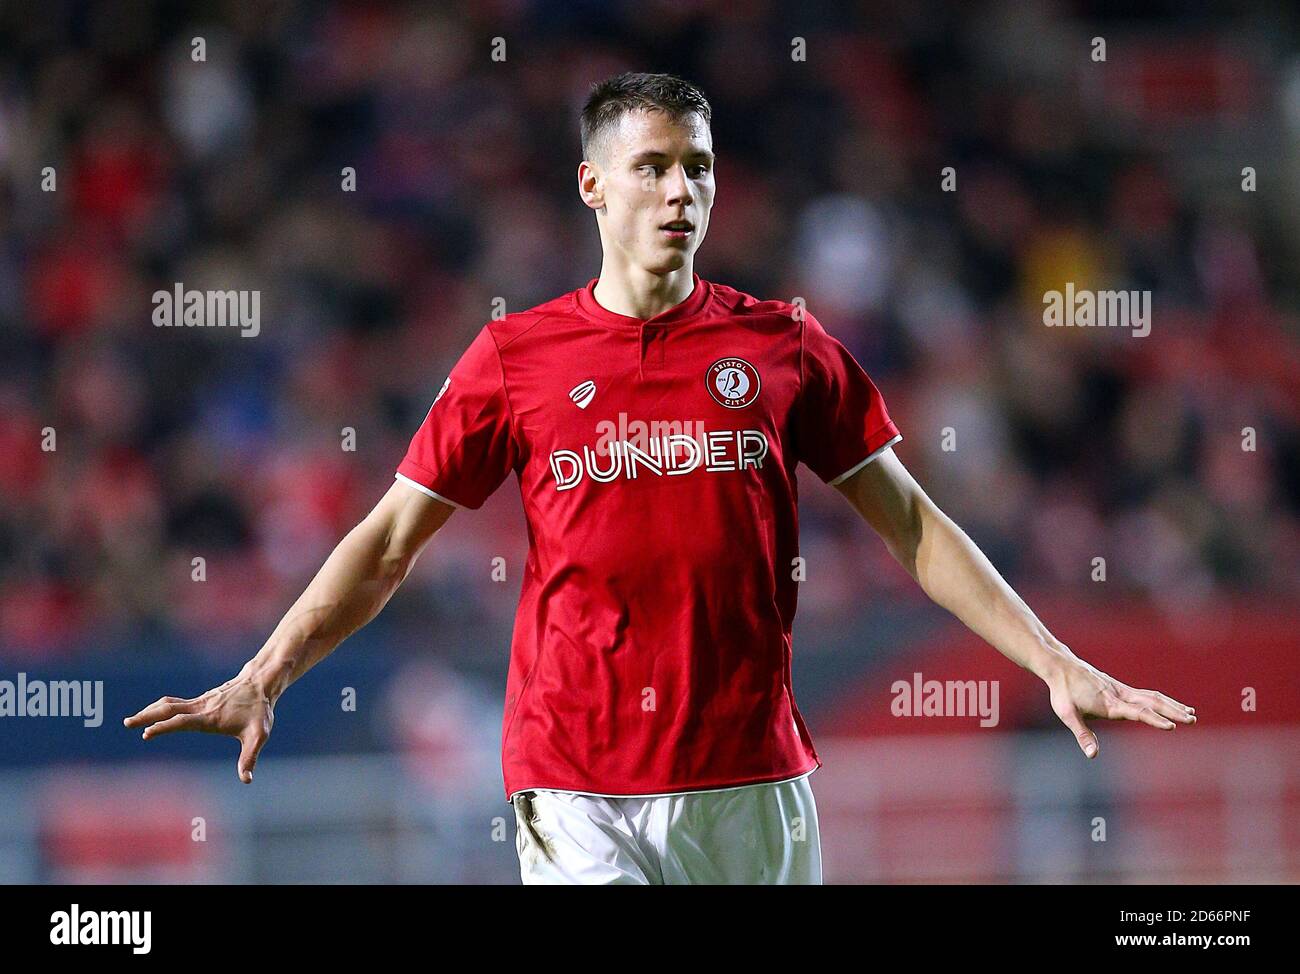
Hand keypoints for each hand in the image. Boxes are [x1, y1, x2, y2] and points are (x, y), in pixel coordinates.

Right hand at [124, 673, 274, 782]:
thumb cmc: (259, 711)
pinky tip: (154, 713)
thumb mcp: (259, 735)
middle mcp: (201, 707)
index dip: (165, 727)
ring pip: (169, 704)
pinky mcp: (201, 700)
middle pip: (168, 709)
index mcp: (210, 717)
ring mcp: (200, 702)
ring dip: (150, 711)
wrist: (261, 684)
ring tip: (132, 720)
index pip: (182, 722)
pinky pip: (175, 703)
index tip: (146, 734)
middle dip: (147, 716)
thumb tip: (246, 780)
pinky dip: (161, 708)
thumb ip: (250, 757)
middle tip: (127, 723)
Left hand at [1045, 653, 1195, 758]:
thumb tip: (1093, 755)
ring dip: (1172, 704)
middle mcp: (1120, 695)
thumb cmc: (1063, 693)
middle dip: (1172, 711)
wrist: (1061, 667)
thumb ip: (1082, 735)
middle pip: (1152, 702)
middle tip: (1192, 720)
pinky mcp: (1120, 687)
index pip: (1137, 712)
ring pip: (1152, 696)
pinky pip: (1146, 693)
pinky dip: (1161, 699)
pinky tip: (1170, 704)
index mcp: (1110, 703)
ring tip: (1191, 713)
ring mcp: (1121, 689)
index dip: (1154, 719)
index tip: (1171, 726)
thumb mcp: (1068, 715)